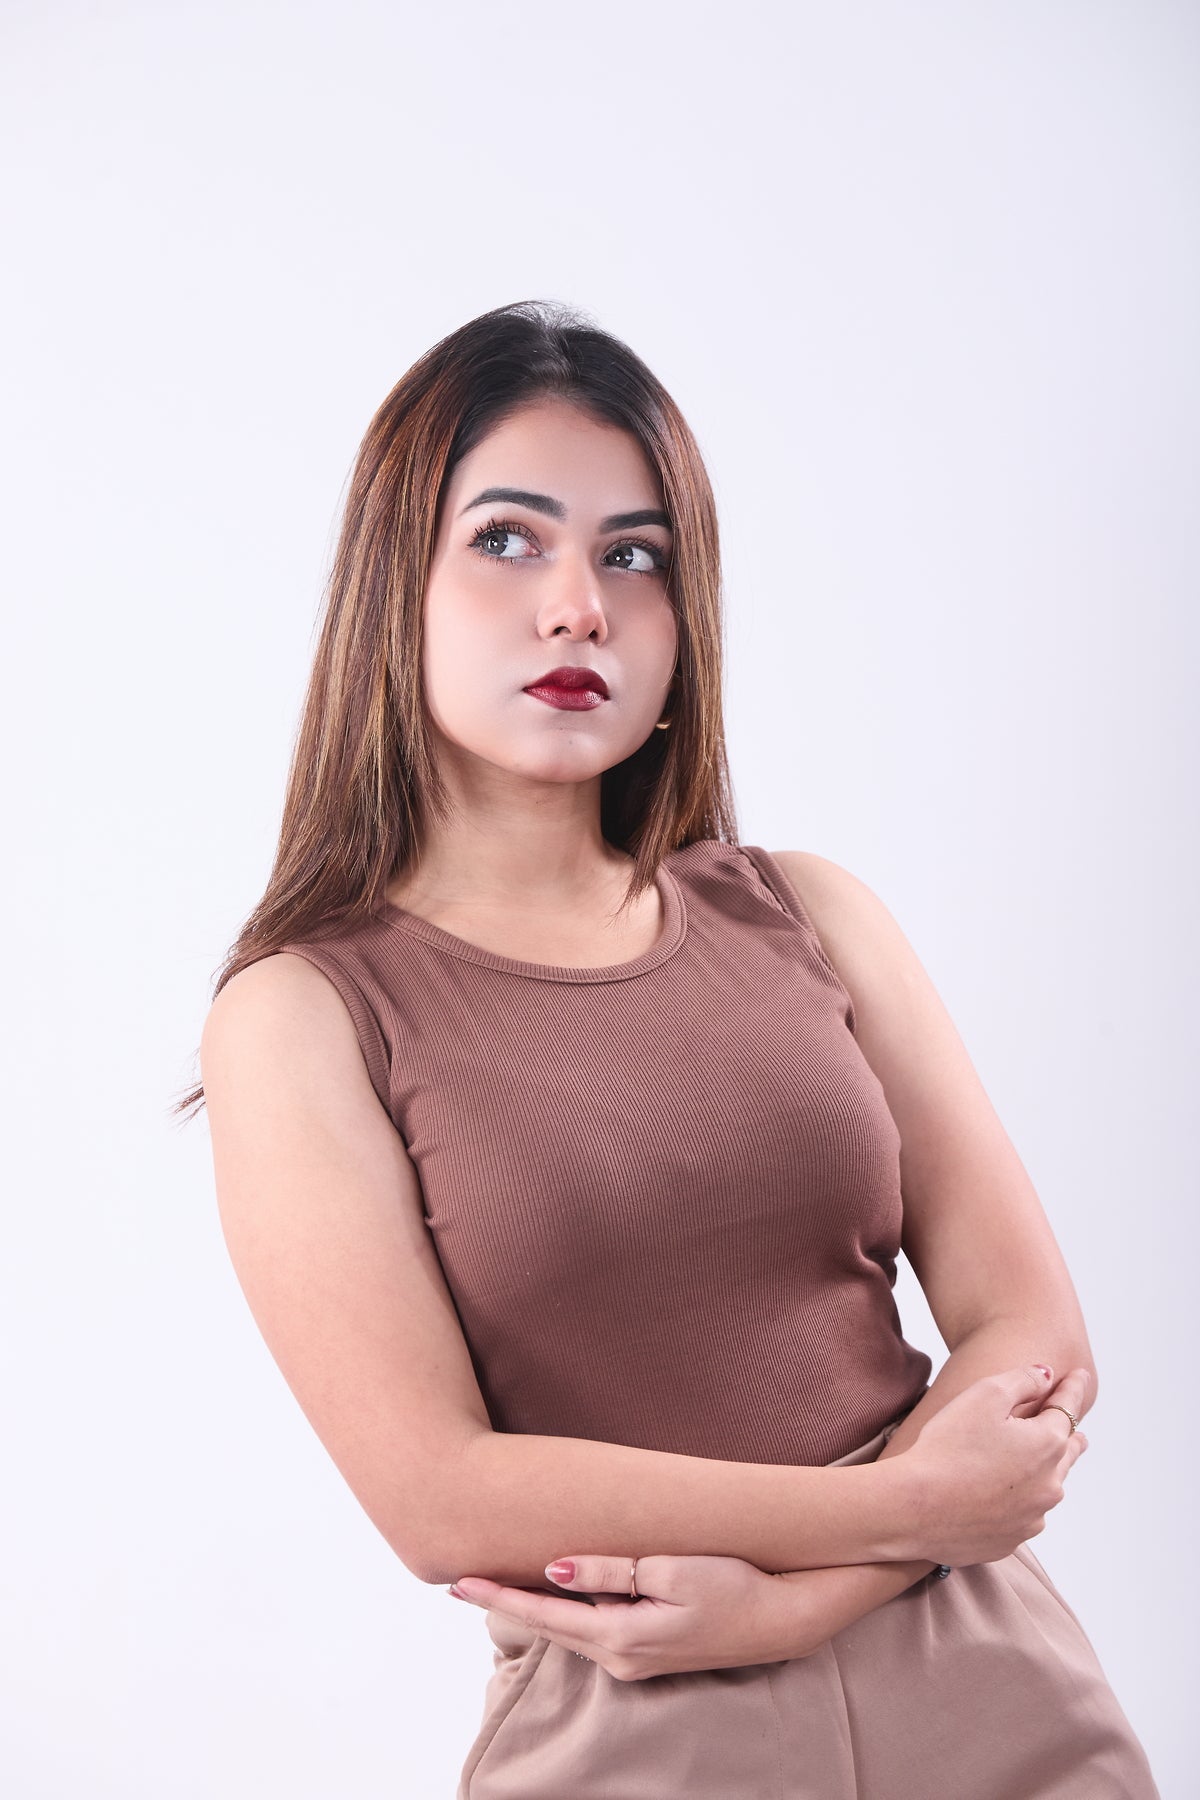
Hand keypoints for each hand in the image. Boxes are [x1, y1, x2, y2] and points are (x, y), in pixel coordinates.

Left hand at [449, 1553, 819, 1679]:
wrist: (785, 1618)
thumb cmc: (734, 1585)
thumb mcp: (670, 1570)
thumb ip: (609, 1571)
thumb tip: (554, 1568)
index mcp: (620, 1637)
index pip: (544, 1614)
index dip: (498, 1595)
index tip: (457, 1580)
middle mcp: (620, 1657)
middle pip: (550, 1626)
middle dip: (505, 1602)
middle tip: (460, 1578)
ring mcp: (636, 1660)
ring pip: (572, 1629)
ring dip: (535, 1607)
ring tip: (496, 1582)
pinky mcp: (650, 1651)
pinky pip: (595, 1628)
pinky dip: (567, 1612)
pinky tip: (555, 1593)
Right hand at [898, 1363, 1089, 1565]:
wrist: (916, 1508)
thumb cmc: (947, 1446)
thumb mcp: (984, 1395)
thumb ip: (1023, 1380)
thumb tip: (1047, 1375)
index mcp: (1047, 1445)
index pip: (1067, 1408)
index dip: (1073, 1389)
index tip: (1080, 1376)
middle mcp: (1049, 1485)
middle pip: (1067, 1454)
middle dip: (1072, 1437)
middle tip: (1078, 1433)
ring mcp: (1032, 1517)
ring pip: (1047, 1488)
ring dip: (1046, 1472)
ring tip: (1040, 1465)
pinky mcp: (1010, 1540)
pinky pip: (1023, 1515)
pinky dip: (1020, 1501)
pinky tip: (1002, 1496)